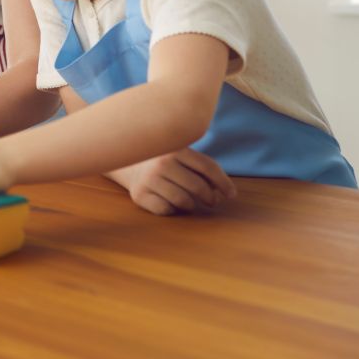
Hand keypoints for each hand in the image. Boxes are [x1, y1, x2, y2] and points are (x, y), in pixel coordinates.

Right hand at [117, 148, 236, 215]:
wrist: (126, 162)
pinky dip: (173, 210)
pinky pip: (166, 210)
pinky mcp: (139, 194)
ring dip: (191, 205)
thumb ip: (203, 169)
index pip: (208, 167)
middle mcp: (161, 162)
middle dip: (210, 198)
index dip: (224, 183)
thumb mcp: (183, 156)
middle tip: (212, 201)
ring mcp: (148, 179)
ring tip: (190, 201)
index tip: (231, 194)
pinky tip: (170, 202)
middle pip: (198, 187)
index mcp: (175, 148)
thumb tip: (225, 194)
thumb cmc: (165, 161)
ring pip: (184, 201)